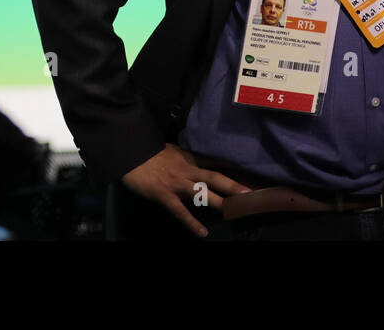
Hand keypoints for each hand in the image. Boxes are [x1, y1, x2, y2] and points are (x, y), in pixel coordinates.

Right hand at [120, 144, 250, 236]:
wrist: (130, 152)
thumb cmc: (151, 152)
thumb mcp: (175, 150)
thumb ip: (188, 157)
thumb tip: (201, 160)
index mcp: (190, 159)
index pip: (216, 164)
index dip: (234, 170)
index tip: (251, 175)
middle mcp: (188, 170)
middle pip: (216, 178)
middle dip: (235, 186)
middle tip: (253, 194)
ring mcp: (177, 183)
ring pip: (203, 193)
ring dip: (220, 201)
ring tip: (236, 211)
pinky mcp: (164, 194)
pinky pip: (179, 211)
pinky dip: (191, 222)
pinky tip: (201, 233)